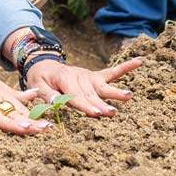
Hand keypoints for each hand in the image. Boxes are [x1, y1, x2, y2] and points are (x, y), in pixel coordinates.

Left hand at [25, 56, 143, 116]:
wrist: (44, 64)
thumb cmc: (41, 78)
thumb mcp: (36, 85)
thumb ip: (46, 95)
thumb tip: (54, 104)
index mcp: (64, 79)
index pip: (75, 95)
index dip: (85, 106)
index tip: (95, 114)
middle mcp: (79, 76)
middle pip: (91, 94)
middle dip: (101, 104)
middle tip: (111, 113)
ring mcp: (89, 76)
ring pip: (103, 86)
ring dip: (115, 92)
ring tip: (128, 96)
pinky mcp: (95, 76)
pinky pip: (112, 72)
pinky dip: (126, 67)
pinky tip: (139, 61)